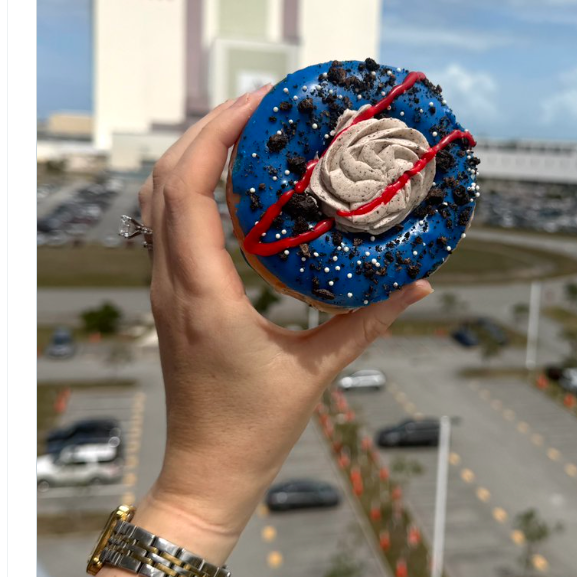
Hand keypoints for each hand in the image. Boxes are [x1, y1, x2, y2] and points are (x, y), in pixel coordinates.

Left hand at [137, 89, 430, 540]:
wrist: (206, 473)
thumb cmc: (255, 428)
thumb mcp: (319, 370)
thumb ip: (369, 321)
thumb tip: (419, 285)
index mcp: (204, 294)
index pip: (189, 193)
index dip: (216, 138)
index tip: (260, 105)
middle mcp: (173, 284)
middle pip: (164, 181)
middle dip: (206, 130)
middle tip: (262, 103)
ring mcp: (166, 290)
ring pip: (157, 200)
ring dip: (194, 153)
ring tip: (246, 128)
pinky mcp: (172, 297)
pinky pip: (167, 224)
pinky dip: (191, 186)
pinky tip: (233, 179)